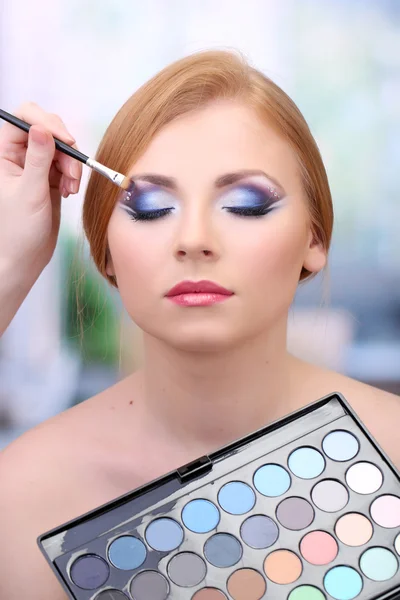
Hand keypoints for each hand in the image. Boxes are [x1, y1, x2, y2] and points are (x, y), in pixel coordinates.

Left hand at [0, 101, 82, 283]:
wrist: (25, 258)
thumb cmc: (18, 231)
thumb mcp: (30, 192)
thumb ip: (38, 159)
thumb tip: (41, 128)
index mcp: (3, 154)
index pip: (23, 120)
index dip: (46, 124)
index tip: (66, 141)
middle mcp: (18, 157)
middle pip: (47, 131)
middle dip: (65, 148)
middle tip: (73, 172)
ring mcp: (35, 168)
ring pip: (60, 149)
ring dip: (72, 165)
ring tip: (71, 188)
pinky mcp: (49, 180)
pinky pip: (66, 165)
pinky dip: (73, 176)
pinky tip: (70, 192)